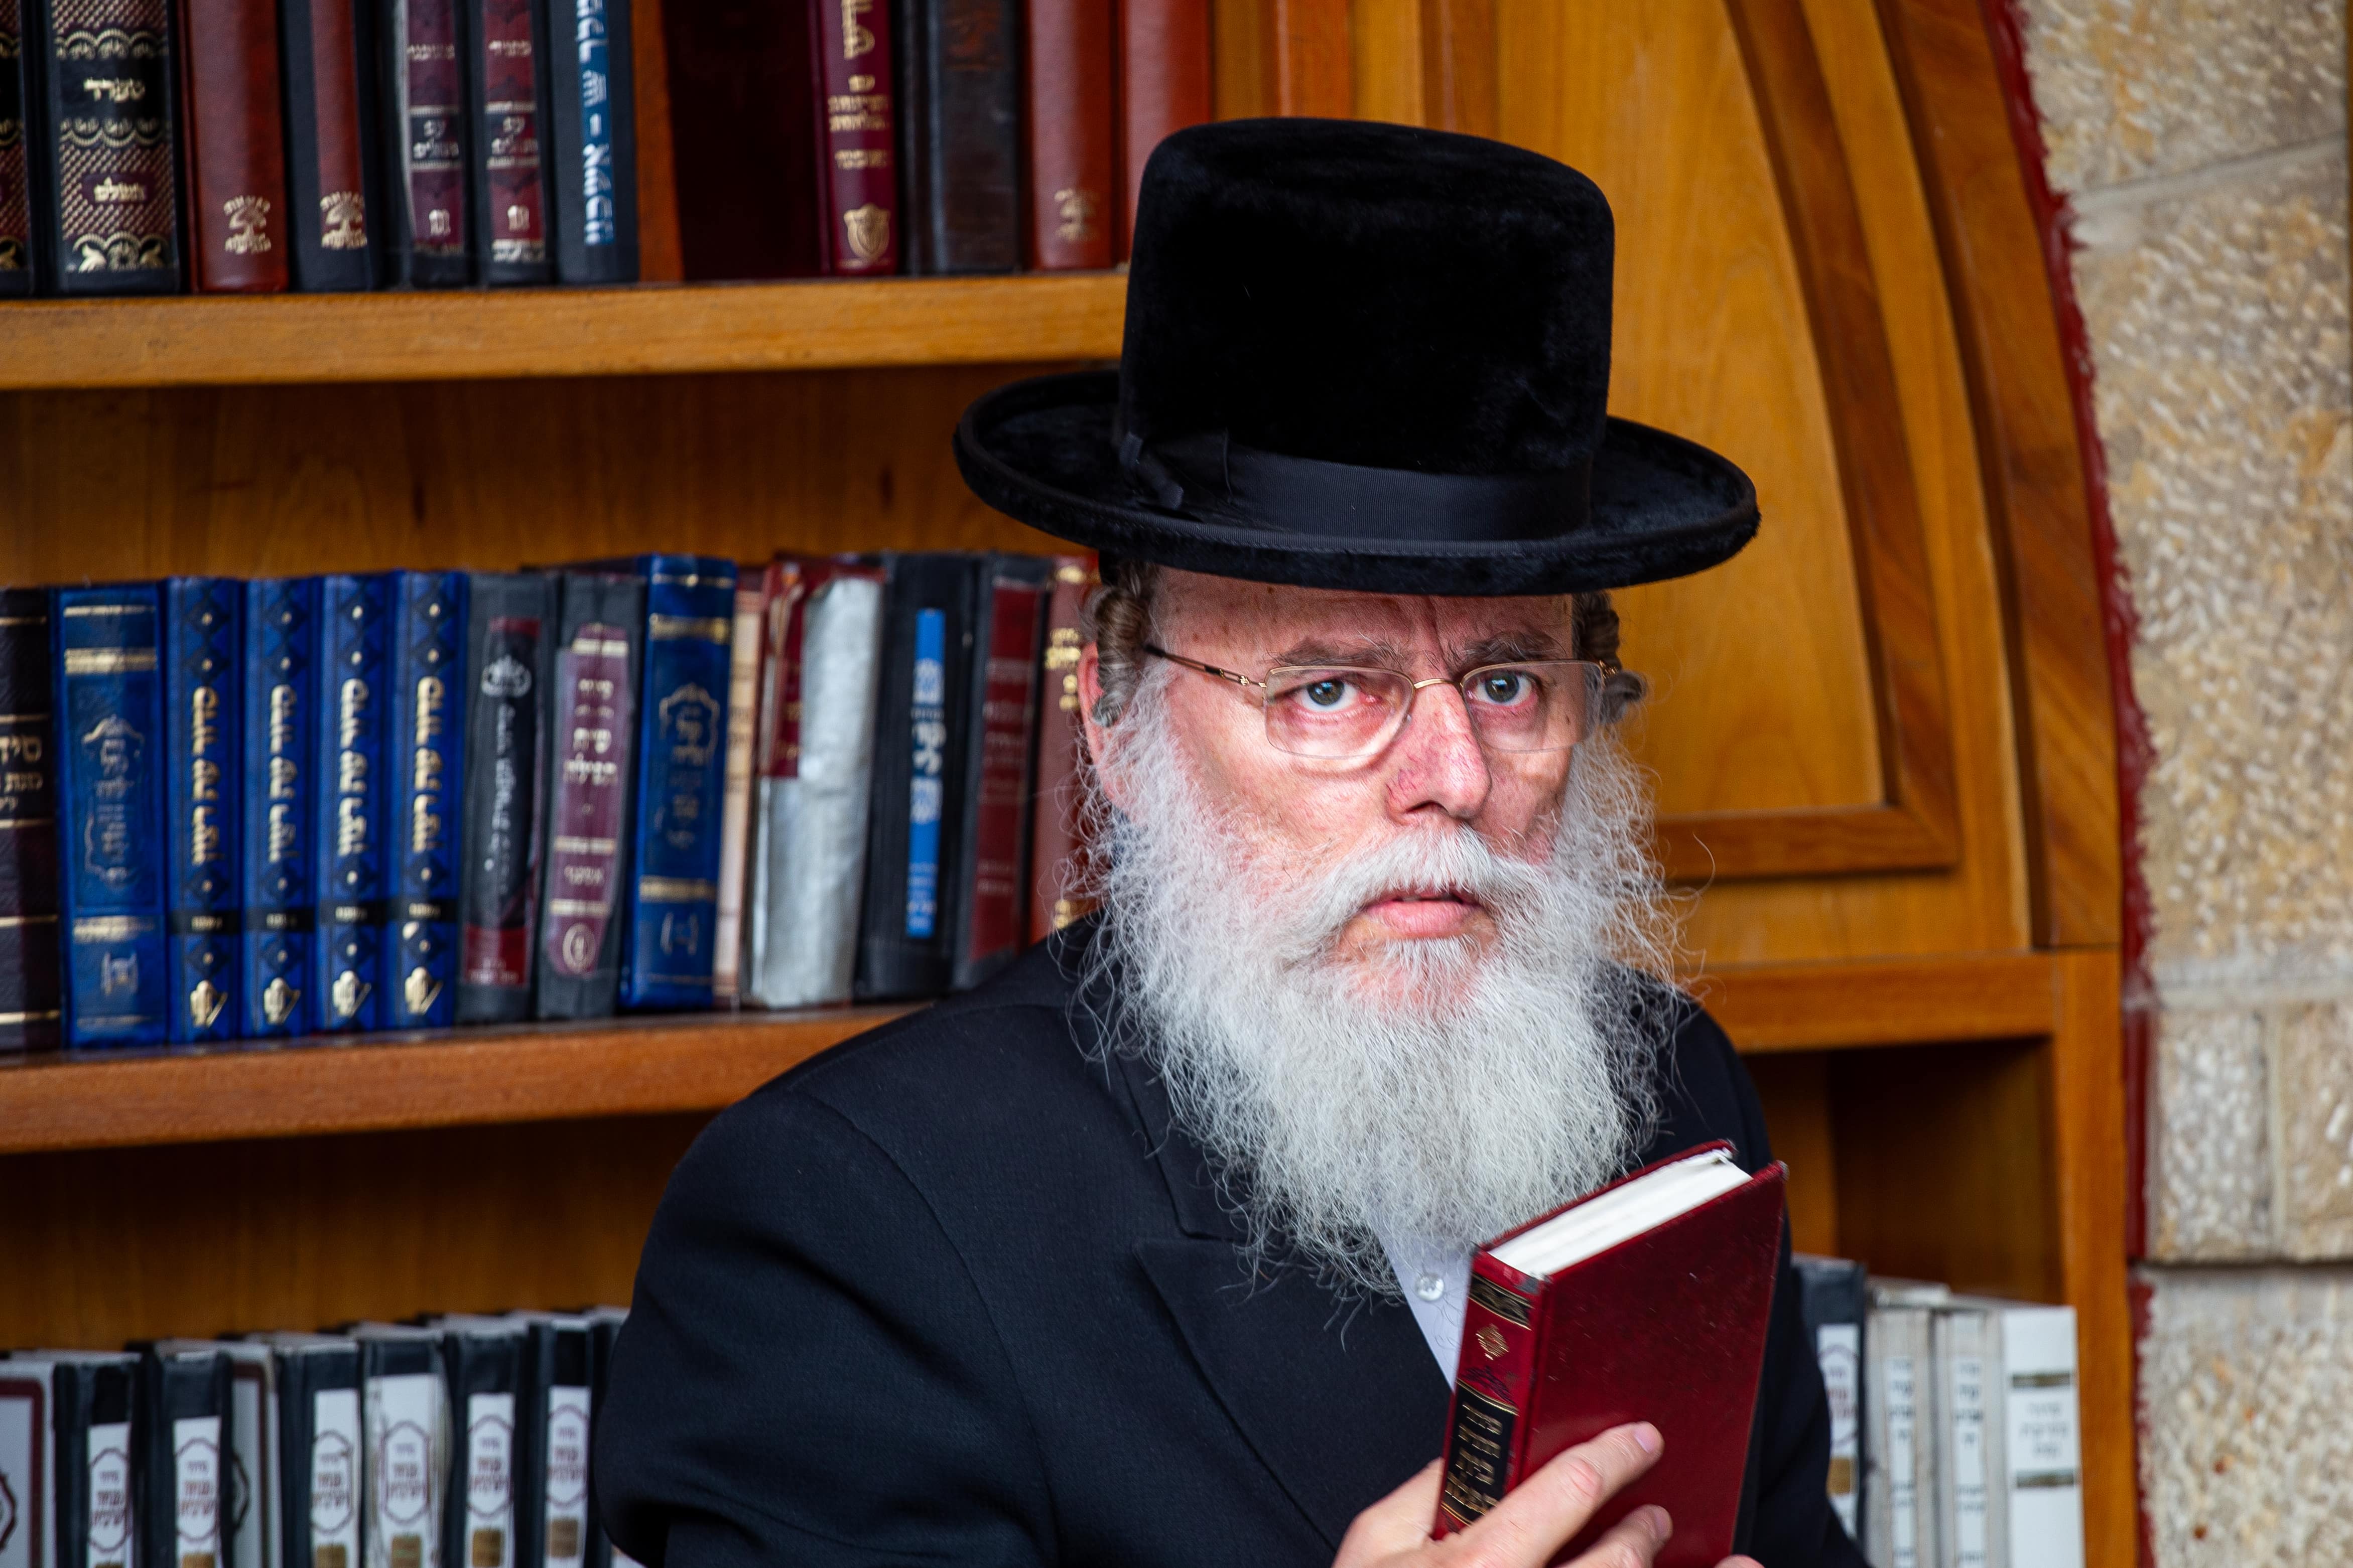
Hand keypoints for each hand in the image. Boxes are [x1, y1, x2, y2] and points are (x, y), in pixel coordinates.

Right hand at [1331, 1422, 1763, 1567]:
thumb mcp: (1371, 1548)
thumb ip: (1422, 1495)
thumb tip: (1467, 1457)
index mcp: (1479, 1564)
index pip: (1570, 1489)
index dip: (1615, 1456)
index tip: (1641, 1441)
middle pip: (1617, 1559)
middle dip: (1644, 1529)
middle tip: (1654, 1516)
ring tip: (1688, 1562)